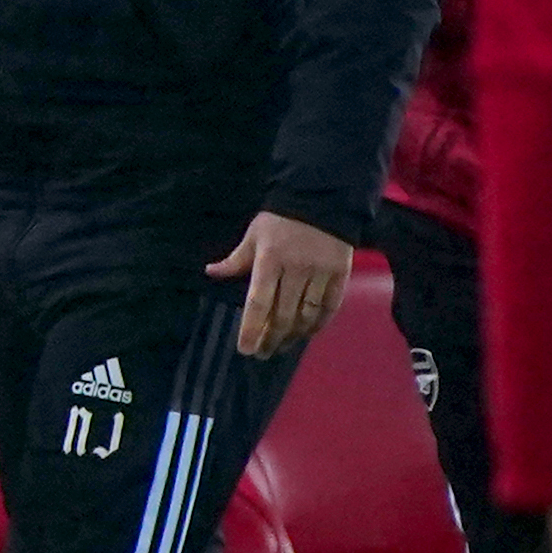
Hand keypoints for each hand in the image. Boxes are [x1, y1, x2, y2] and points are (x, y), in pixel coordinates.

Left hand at [208, 209, 350, 359]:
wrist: (322, 199)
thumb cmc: (281, 219)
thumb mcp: (254, 234)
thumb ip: (236, 259)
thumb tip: (211, 272)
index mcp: (269, 260)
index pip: (258, 303)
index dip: (251, 329)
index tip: (245, 350)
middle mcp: (295, 270)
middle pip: (282, 315)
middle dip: (271, 339)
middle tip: (262, 353)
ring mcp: (320, 273)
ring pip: (306, 316)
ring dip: (293, 336)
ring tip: (281, 347)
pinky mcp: (340, 274)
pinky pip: (329, 308)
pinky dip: (318, 325)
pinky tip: (307, 334)